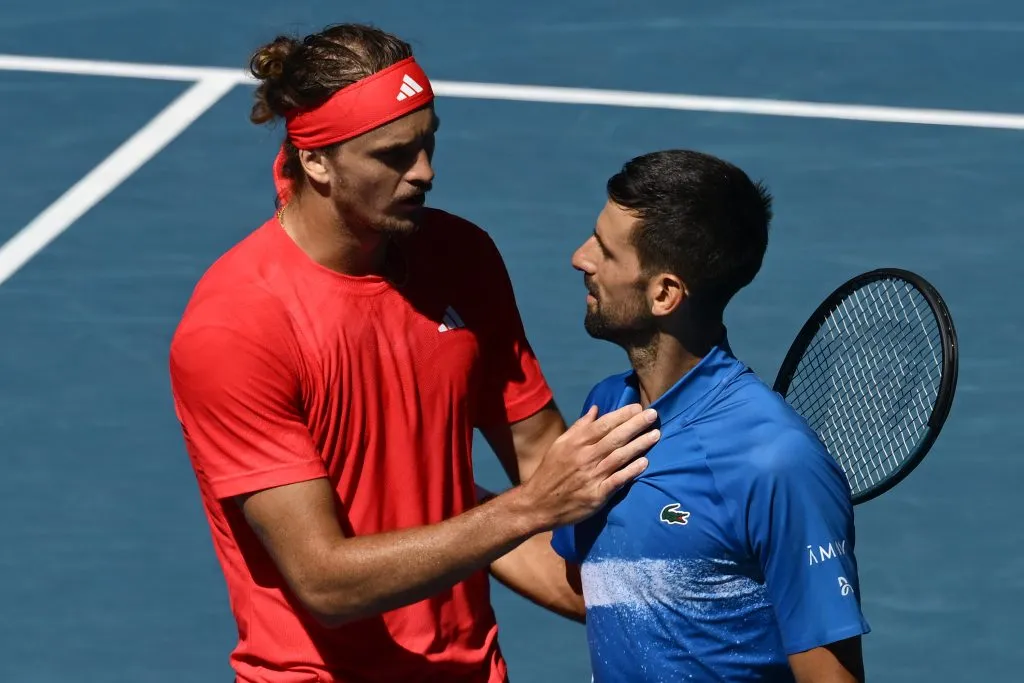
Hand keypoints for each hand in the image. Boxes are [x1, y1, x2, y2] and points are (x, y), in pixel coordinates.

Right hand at [519, 403, 658, 528]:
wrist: (538, 503)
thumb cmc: (551, 472)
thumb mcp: (560, 445)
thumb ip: (579, 427)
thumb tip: (596, 409)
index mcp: (576, 443)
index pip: (603, 425)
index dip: (622, 415)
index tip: (638, 407)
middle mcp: (585, 457)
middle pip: (615, 438)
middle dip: (635, 425)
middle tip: (654, 414)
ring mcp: (592, 476)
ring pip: (619, 457)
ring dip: (639, 445)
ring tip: (656, 434)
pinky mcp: (597, 495)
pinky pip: (617, 480)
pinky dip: (631, 471)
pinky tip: (644, 463)